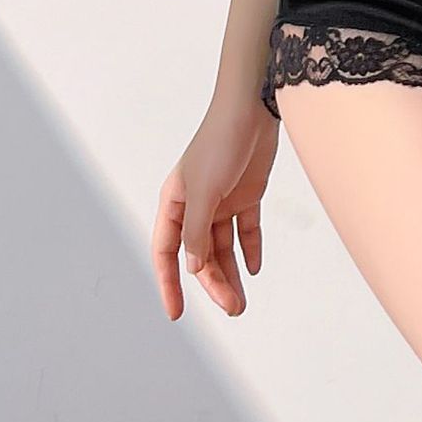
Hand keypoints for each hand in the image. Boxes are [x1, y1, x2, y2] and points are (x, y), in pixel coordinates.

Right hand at [151, 100, 278, 319]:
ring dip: (232, 273)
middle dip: (213, 284)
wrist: (253, 108)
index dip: (169, 282)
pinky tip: (254, 268)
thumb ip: (196, 232)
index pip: (166, 251)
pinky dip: (250, 249)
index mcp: (175, 202)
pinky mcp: (246, 194)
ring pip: (222, 247)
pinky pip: (246, 230)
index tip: (175, 313)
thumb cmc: (220, 141)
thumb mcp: (204, 191)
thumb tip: (193, 269)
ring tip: (242, 302)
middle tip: (232, 308)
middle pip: (200, 255)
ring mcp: (221, 200)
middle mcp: (195, 205)